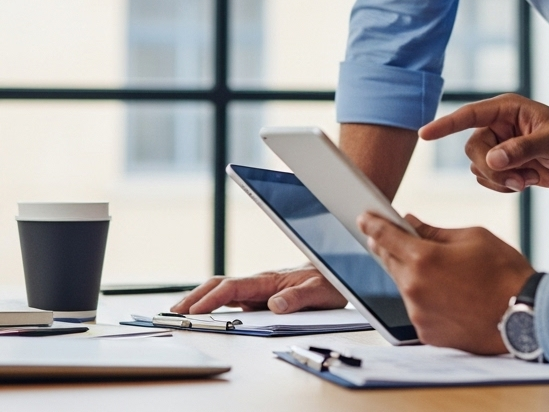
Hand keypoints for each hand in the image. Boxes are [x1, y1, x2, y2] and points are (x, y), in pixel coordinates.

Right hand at [169, 266, 345, 314]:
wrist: (336, 274)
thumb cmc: (329, 280)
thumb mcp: (320, 291)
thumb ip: (299, 298)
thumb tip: (275, 305)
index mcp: (269, 279)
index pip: (234, 287)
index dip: (212, 299)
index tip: (195, 312)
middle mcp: (259, 283)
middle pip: (219, 285)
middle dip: (195, 297)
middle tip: (172, 313)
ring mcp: (258, 289)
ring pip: (222, 291)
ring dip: (199, 299)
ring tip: (177, 313)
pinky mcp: (260, 296)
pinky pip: (231, 299)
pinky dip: (212, 304)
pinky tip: (202, 314)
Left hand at [358, 212, 532, 353]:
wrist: (523, 316)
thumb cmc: (503, 272)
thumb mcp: (472, 237)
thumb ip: (435, 232)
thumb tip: (411, 224)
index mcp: (424, 259)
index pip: (386, 237)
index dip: (373, 224)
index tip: (364, 217)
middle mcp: (414, 288)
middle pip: (389, 261)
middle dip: (387, 246)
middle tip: (387, 235)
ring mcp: (419, 314)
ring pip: (403, 285)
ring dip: (410, 272)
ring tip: (436, 266)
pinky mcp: (426, 333)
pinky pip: (417, 307)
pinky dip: (423, 295)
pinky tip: (445, 290)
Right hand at [420, 93, 548, 195]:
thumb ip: (521, 149)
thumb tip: (493, 160)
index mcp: (507, 108)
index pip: (470, 114)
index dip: (446, 124)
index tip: (425, 134)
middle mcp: (498, 125)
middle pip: (473, 149)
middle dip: (492, 169)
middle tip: (518, 179)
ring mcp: (497, 145)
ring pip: (478, 167)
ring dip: (501, 180)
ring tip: (528, 178)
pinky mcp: (500, 165)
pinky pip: (486, 180)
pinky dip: (504, 186)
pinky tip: (525, 182)